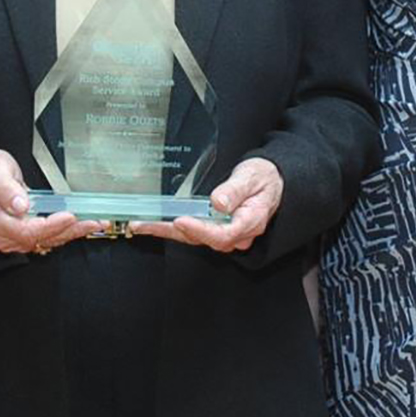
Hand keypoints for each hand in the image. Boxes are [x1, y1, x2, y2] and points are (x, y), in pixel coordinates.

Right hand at [0, 148, 97, 255]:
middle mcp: (0, 235)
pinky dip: (64, 233)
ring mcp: (10, 239)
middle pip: (39, 238)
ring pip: (45, 241)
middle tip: (94, 221)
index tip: (70, 216)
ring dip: (71, 233)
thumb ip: (7, 188)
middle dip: (69, 229)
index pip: (25, 230)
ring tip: (94, 223)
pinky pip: (45, 239)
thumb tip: (20, 205)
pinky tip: (81, 225)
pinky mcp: (20, 238)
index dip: (50, 225)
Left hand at [132, 157, 282, 251]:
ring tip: (142, 225)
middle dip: (172, 232)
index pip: (222, 234)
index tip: (180, 220)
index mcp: (249, 222)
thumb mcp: (252, 177)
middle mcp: (237, 233)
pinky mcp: (217, 229)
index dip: (200, 230)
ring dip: (167, 232)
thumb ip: (235, 190)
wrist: (273, 182)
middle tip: (145, 225)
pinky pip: (195, 232)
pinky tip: (156, 224)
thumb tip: (218, 202)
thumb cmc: (264, 178)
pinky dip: (174, 229)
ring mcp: (226, 233)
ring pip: (194, 238)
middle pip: (202, 239)